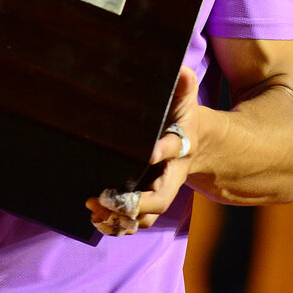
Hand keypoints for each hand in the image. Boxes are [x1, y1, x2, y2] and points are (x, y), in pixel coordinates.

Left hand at [85, 65, 198, 234]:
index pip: (172, 150)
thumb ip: (184, 85)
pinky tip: (96, 217)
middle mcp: (171, 175)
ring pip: (144, 215)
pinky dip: (116, 223)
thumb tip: (182, 70)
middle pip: (159, 198)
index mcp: (181, 147)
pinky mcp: (147, 200)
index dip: (161, 152)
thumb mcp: (186, 100)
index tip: (147, 153)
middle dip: (134, 202)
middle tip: (107, 197)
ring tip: (95, 208)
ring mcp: (159, 191)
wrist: (198, 143)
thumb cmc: (184, 117)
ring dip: (120, 217)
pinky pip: (134, 220)